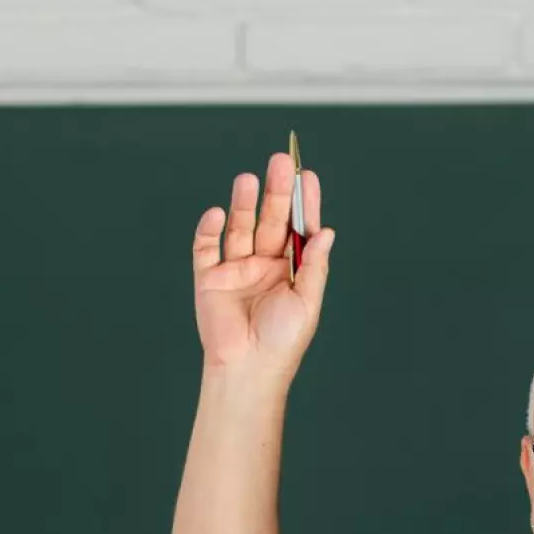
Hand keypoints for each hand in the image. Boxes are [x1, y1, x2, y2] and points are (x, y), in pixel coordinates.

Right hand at [191, 151, 333, 373]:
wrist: (249, 369)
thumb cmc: (282, 342)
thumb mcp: (307, 301)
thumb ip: (314, 265)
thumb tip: (326, 231)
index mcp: (290, 269)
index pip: (298, 228)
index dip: (303, 202)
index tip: (307, 175)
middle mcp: (264, 264)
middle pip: (270, 219)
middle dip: (275, 192)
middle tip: (280, 163)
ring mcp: (236, 269)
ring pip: (240, 227)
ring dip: (243, 203)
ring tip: (248, 179)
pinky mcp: (209, 278)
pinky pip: (207, 248)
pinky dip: (210, 229)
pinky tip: (218, 213)